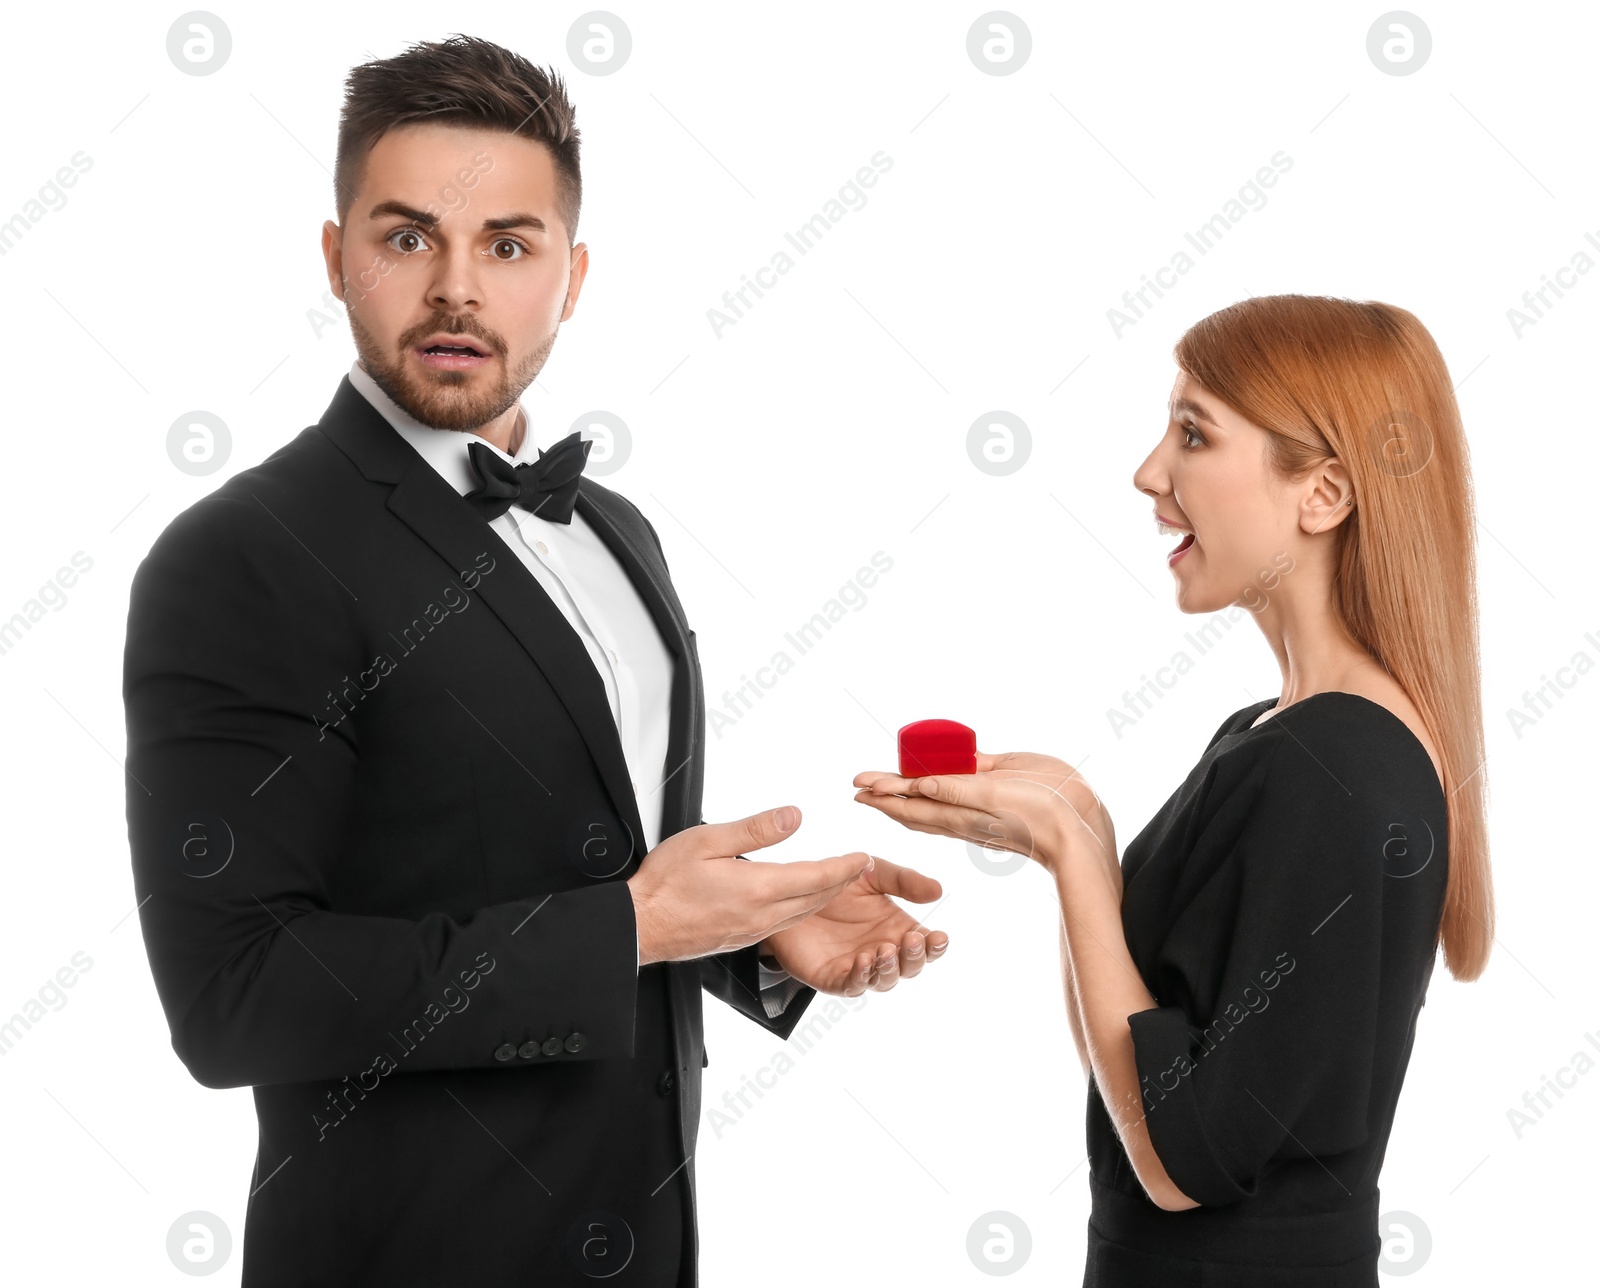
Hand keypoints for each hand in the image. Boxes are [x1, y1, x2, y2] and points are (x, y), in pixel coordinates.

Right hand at [627, 806, 870, 964]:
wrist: (641, 926)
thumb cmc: (665, 885)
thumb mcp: (708, 841)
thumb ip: (755, 829)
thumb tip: (792, 817)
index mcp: (758, 888)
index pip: (816, 876)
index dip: (844, 866)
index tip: (863, 857)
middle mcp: (761, 915)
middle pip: (816, 899)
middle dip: (842, 882)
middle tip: (861, 868)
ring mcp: (752, 931)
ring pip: (802, 914)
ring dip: (825, 897)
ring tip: (838, 882)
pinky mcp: (741, 940)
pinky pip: (783, 925)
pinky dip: (802, 910)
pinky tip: (799, 902)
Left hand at [761, 856, 947, 995]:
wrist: (793, 893)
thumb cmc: (837, 886)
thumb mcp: (873, 874)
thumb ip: (903, 880)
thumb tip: (937, 891)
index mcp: (897, 928)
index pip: (925, 944)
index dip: (936, 945)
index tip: (940, 937)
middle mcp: (883, 951)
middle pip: (909, 966)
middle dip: (914, 957)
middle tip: (912, 940)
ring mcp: (860, 966)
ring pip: (884, 980)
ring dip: (889, 969)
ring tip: (885, 951)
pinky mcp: (834, 977)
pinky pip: (852, 985)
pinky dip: (861, 977)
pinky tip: (863, 961)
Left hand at [852, 752, 1116, 880]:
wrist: (1079, 826)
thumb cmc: (1041, 812)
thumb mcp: (996, 795)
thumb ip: (957, 789)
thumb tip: (917, 785)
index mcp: (957, 813)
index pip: (908, 803)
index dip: (882, 794)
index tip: (857, 786)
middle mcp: (963, 810)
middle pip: (914, 803)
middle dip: (885, 794)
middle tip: (859, 785)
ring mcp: (979, 802)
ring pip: (933, 796)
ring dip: (907, 788)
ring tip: (886, 782)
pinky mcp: (997, 790)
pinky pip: (958, 784)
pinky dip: (938, 779)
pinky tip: (935, 772)